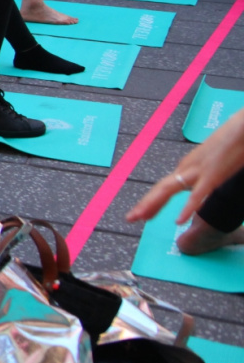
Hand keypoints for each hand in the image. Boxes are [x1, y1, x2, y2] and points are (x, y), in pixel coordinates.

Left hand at [126, 111, 243, 224]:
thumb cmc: (234, 141)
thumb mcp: (215, 159)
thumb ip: (207, 170)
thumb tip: (205, 179)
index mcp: (188, 165)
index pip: (164, 186)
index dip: (151, 201)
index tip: (141, 213)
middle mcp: (187, 167)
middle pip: (161, 188)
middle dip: (145, 204)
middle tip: (130, 218)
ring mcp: (198, 170)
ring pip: (169, 190)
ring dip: (153, 204)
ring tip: (141, 218)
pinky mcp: (213, 175)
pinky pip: (197, 195)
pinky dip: (187, 209)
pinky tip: (179, 221)